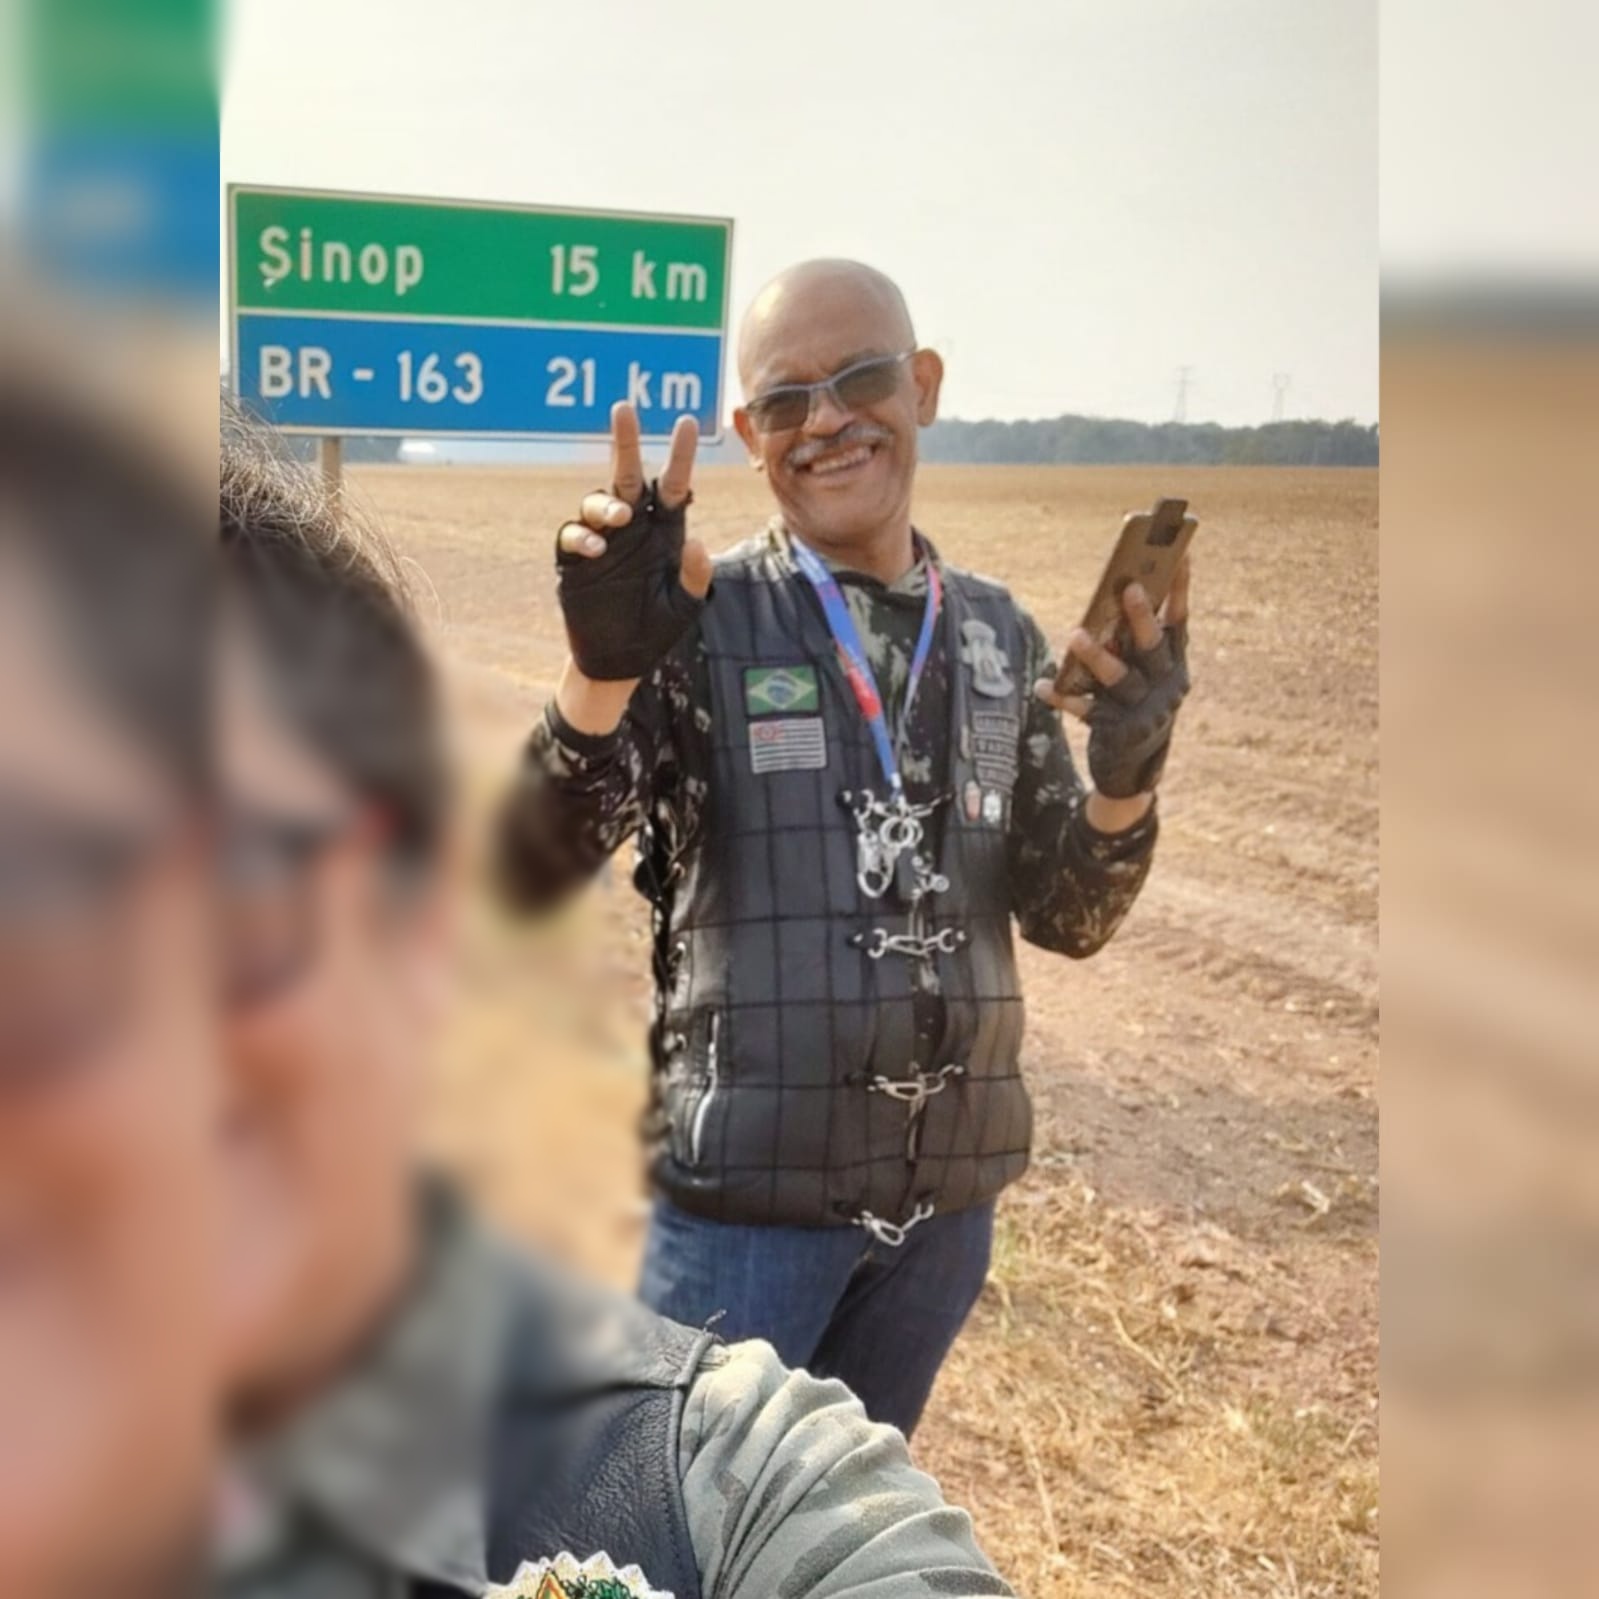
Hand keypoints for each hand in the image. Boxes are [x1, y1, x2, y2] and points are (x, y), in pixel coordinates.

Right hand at [555, 402, 712, 684]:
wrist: (618, 661)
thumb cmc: (657, 630)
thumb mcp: (685, 606)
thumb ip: (694, 575)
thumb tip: (695, 540)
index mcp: (664, 531)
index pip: (673, 485)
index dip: (679, 455)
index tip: (688, 423)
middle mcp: (632, 527)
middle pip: (627, 475)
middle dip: (625, 442)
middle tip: (624, 409)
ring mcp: (602, 540)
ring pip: (597, 500)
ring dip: (606, 502)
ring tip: (619, 517)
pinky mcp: (575, 560)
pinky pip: (572, 535)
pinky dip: (583, 536)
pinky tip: (597, 548)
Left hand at [1034, 557, 1191, 802]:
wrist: (1134, 765)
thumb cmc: (1135, 702)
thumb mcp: (1142, 671)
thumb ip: (1132, 640)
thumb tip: (1113, 595)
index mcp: (1175, 662)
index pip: (1180, 619)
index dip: (1180, 588)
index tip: (1181, 555)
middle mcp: (1165, 684)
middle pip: (1153, 646)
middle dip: (1142, 617)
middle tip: (1128, 587)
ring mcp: (1143, 709)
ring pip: (1119, 678)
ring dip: (1097, 656)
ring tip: (1074, 635)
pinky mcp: (1116, 731)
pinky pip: (1085, 709)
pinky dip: (1062, 697)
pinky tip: (1042, 687)